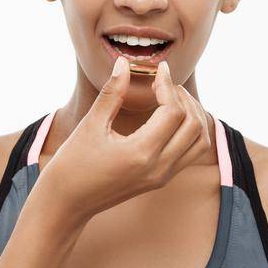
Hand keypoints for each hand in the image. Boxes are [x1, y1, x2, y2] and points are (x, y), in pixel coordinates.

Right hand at [36, 57, 214, 222]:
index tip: (159, 70)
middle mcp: (159, 168)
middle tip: (166, 82)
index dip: (168, 86)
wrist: (67, 204)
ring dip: (194, 115)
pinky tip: (173, 116)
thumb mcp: (90, 125)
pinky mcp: (162, 179)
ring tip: (173, 97)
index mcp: (141, 154)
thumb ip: (112, 93)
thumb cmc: (72, 165)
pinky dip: (191, 131)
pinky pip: (192, 153)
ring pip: (200, 141)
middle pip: (194, 125)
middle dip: (185, 98)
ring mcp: (164, 176)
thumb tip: (124, 62)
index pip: (173, 112)